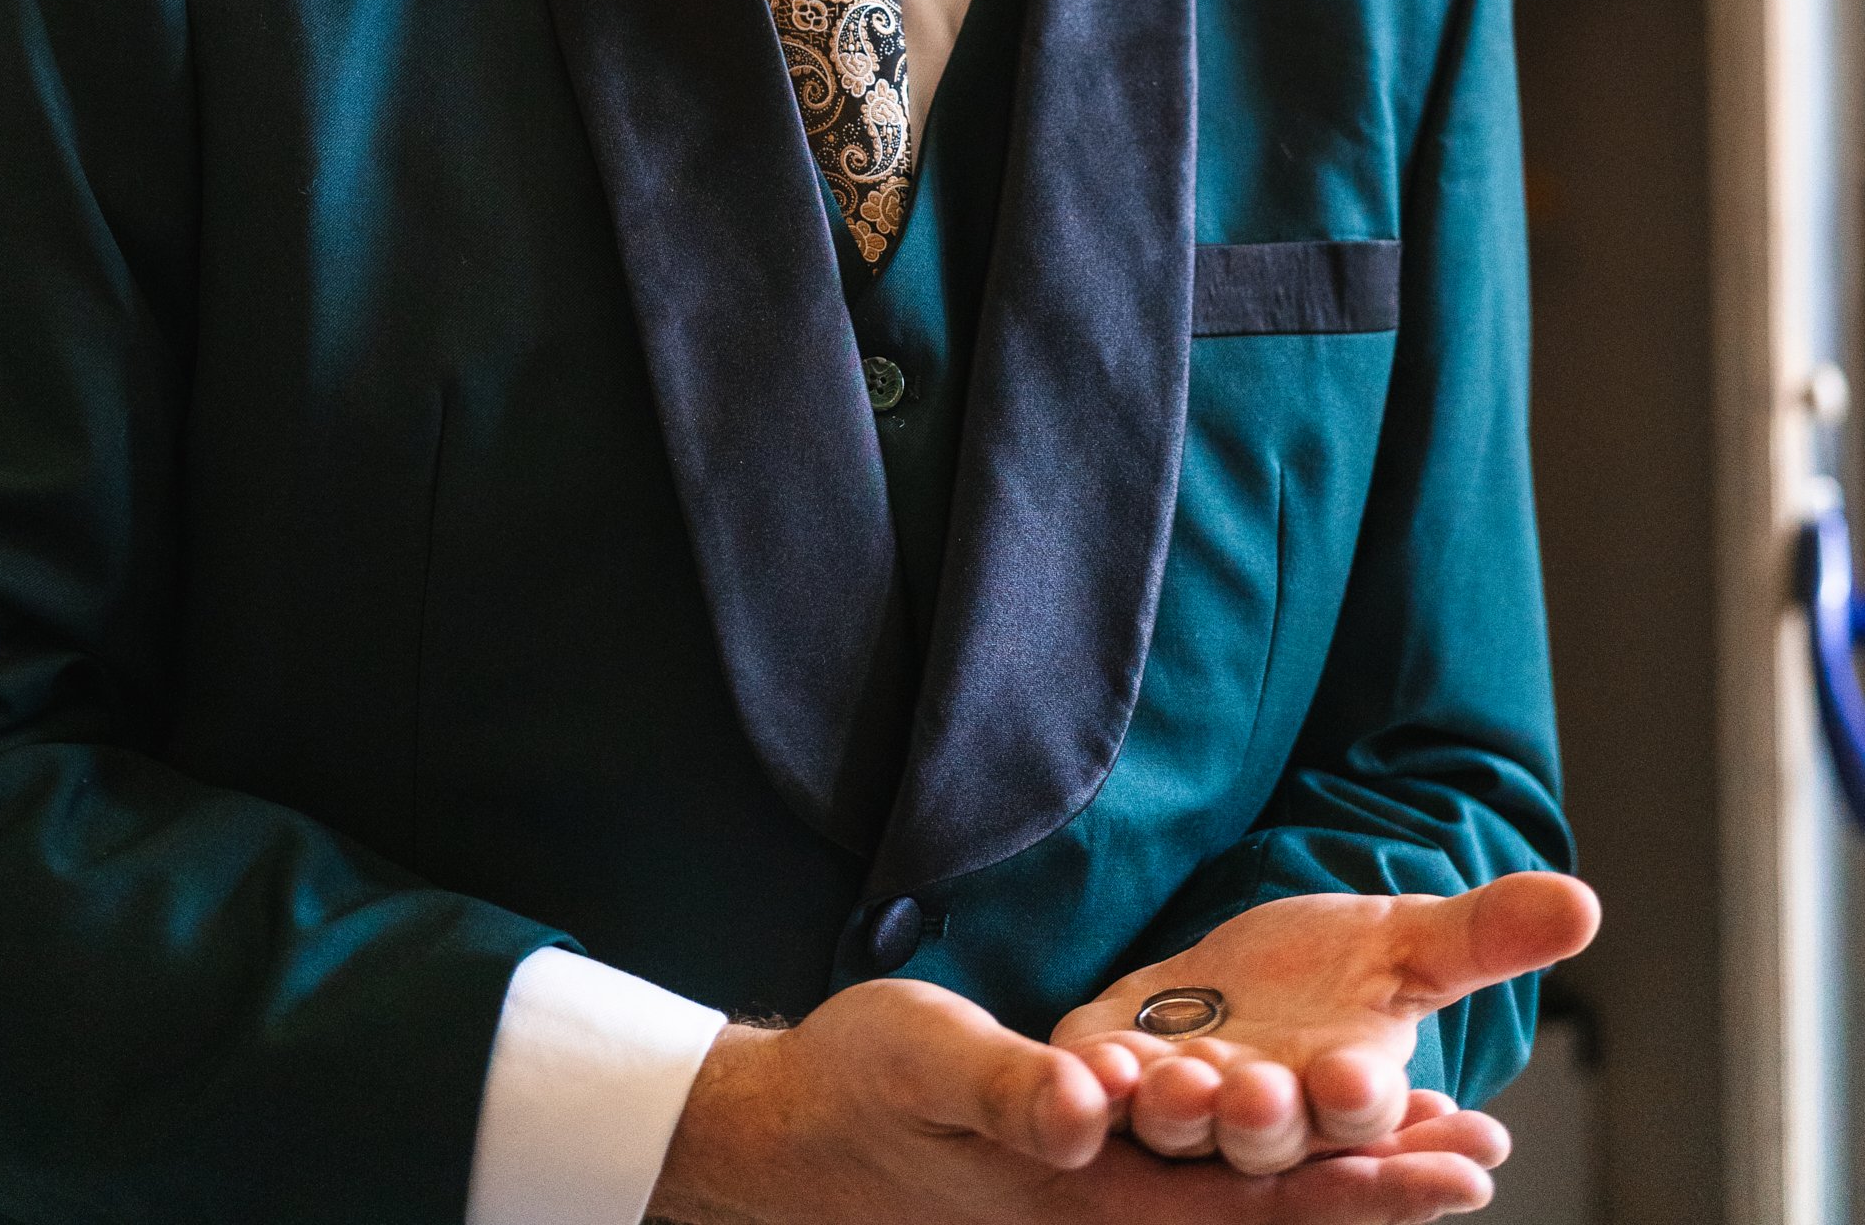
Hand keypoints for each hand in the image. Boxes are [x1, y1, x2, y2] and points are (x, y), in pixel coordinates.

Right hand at [650, 975, 1531, 1223]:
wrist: (789, 1140)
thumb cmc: (853, 1094)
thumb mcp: (923, 1061)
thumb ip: (1007, 1091)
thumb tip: (1091, 1108)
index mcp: (1086, 1195)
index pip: (1250, 1206)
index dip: (1352, 1189)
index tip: (1446, 1164)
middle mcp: (1112, 1208)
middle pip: (1271, 1211)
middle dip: (1378, 1187)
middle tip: (1482, 1153)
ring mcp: (1103, 1194)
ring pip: (1250, 1197)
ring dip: (1343, 1175)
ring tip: (1443, 1144)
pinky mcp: (1087, 1165)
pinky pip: (1203, 1176)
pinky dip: (1276, 1156)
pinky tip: (1319, 1125)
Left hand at [1053, 870, 1600, 1174]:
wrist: (1238, 976)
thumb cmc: (1334, 973)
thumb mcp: (1406, 943)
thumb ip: (1485, 934)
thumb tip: (1585, 903)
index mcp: (1347, 1095)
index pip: (1365, 1112)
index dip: (1367, 1106)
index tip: (1364, 1076)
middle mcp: (1268, 1119)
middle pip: (1270, 1132)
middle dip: (1268, 1116)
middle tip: (1267, 1089)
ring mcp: (1184, 1104)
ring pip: (1182, 1121)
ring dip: (1180, 1107)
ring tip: (1176, 1080)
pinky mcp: (1109, 1072)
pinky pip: (1096, 1094)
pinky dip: (1094, 1082)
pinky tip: (1093, 1061)